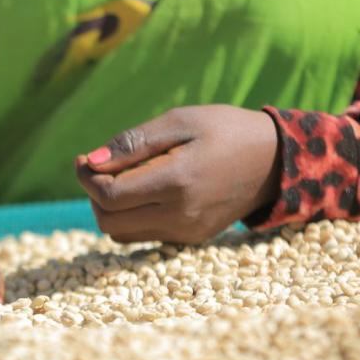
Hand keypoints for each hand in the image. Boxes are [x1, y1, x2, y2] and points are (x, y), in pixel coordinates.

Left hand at [76, 105, 280, 243]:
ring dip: (109, 209)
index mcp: (177, 181)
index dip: (86, 178)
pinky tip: (142, 191)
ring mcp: (186, 231)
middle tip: (99, 168)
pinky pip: (143, 236)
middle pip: (108, 221)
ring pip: (121, 234)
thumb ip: (133, 143)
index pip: (108, 195)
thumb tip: (91, 162)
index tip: (84, 159)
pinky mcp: (189, 239)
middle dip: (93, 195)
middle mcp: (180, 214)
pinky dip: (130, 217)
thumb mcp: (180, 121)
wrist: (276, 161)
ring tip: (121, 178)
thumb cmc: (225, 130)